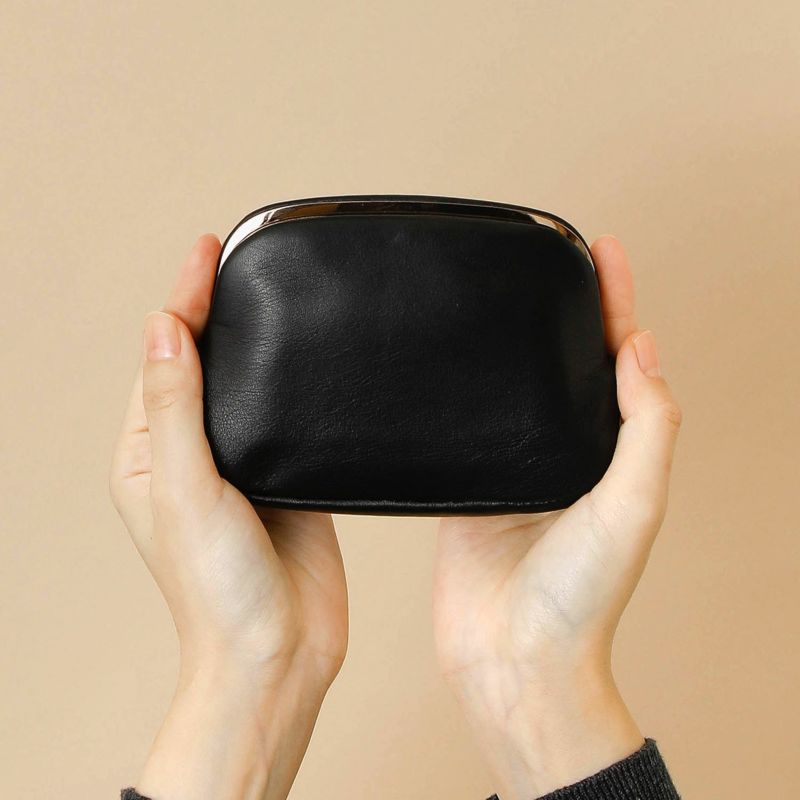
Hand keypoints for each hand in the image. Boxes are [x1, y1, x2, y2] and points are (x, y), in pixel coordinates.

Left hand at [110, 235, 348, 799]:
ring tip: (267, 292)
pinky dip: (291, 384)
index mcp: (150, 455)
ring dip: (252, 341)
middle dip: (212, 309)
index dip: (183, 300)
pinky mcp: (286, 480)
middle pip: (201, 365)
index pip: (164, 359)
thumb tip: (163, 329)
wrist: (277, 652)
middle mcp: (191, 456)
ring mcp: (241, 467)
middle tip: (234, 256)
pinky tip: (305, 360)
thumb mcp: (185, 490)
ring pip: (245, 388)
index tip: (206, 249)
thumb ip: (176, 410)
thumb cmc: (217, 589)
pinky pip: (285, 419)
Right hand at [432, 235, 681, 798]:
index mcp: (607, 454)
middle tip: (555, 256)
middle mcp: (562, 456)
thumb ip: (646, 428)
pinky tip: (452, 360)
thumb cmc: (580, 597)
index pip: (617, 361)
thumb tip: (643, 346)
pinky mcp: (466, 487)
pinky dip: (464, 391)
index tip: (602, 248)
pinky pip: (465, 428)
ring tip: (503, 292)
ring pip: (514, 391)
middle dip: (568, 310)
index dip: (615, 301)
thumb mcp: (633, 507)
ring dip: (515, 342)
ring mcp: (511, 469)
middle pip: (566, 366)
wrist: (512, 658)